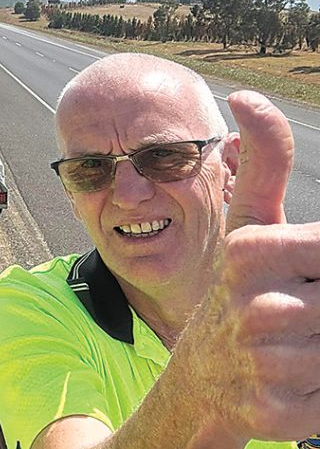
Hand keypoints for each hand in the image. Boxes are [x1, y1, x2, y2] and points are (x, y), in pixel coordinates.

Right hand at [175, 90, 319, 441]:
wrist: (200, 381)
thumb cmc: (239, 291)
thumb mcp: (249, 225)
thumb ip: (262, 161)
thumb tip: (245, 95)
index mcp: (252, 250)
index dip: (318, 267)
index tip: (300, 276)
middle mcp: (256, 304)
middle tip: (298, 309)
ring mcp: (262, 361)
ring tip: (296, 346)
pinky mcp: (272, 413)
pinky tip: (295, 382)